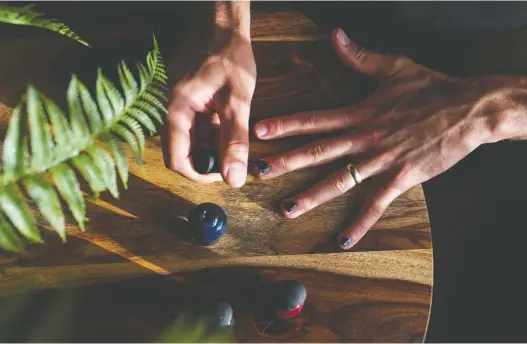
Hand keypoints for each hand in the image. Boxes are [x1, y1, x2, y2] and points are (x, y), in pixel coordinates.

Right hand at [165, 28, 255, 186]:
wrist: (222, 24)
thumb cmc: (229, 55)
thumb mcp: (237, 100)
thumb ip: (234, 141)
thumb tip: (234, 179)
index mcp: (177, 111)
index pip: (177, 160)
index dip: (199, 175)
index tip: (223, 177)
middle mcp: (171, 110)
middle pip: (182, 151)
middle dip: (208, 161)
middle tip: (233, 160)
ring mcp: (178, 105)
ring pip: (191, 140)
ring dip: (212, 146)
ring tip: (235, 139)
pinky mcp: (187, 100)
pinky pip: (195, 125)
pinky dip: (212, 131)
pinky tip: (228, 124)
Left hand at [252, 28, 510, 249]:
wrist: (469, 110)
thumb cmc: (431, 88)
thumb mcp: (394, 66)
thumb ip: (360, 56)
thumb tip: (335, 36)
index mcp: (360, 113)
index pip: (315, 119)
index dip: (286, 124)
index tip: (260, 130)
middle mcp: (365, 138)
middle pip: (318, 152)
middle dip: (286, 161)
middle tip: (259, 172)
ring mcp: (382, 160)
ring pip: (340, 180)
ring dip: (312, 196)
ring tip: (287, 209)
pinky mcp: (402, 177)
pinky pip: (377, 203)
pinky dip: (360, 223)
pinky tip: (344, 240)